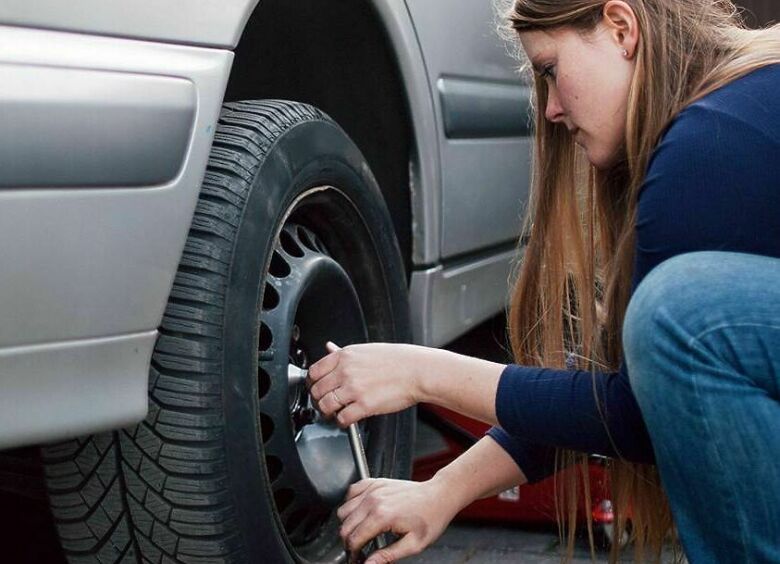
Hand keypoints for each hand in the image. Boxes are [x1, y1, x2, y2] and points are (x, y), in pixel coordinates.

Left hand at [307, 342, 427, 425]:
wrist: (417, 371)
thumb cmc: (397, 360)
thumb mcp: (366, 349)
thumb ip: (344, 352)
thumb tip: (329, 348)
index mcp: (345, 356)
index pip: (314, 371)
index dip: (313, 383)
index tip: (316, 388)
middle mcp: (346, 371)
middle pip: (317, 390)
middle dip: (318, 399)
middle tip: (325, 403)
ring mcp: (354, 388)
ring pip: (325, 405)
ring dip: (328, 412)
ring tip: (335, 412)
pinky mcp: (364, 405)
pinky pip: (342, 418)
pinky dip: (342, 422)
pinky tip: (348, 419)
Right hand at [337, 477, 456, 562]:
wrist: (439, 495)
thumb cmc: (431, 518)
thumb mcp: (413, 545)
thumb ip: (388, 556)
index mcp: (382, 516)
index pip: (353, 538)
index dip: (353, 553)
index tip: (358, 558)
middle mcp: (374, 500)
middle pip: (345, 525)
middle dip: (349, 541)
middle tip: (359, 548)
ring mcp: (373, 489)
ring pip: (344, 509)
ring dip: (348, 523)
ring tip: (361, 531)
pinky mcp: (375, 482)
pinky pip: (351, 492)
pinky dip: (350, 503)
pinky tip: (360, 512)